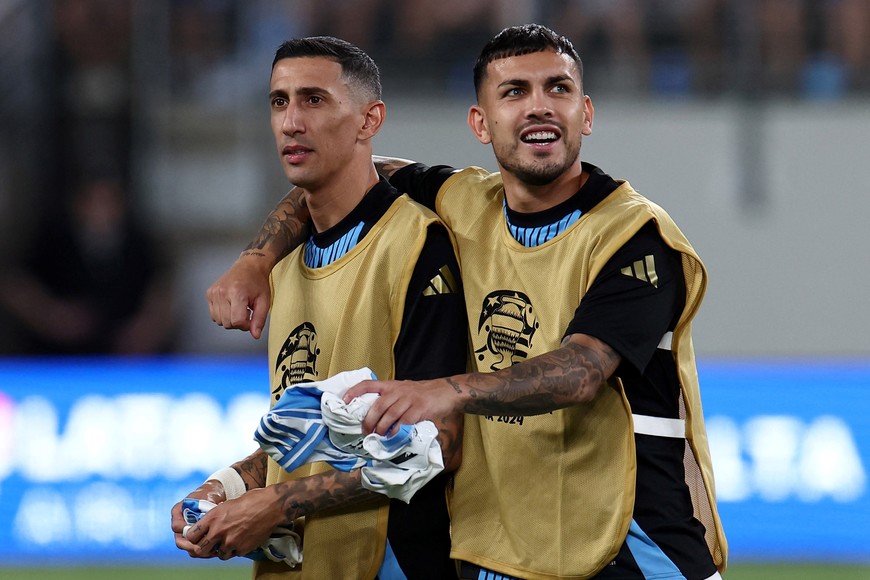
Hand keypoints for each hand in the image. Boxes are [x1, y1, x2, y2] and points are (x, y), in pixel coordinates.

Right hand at [171, 480, 225, 557]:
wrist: (213, 495)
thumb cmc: (209, 494)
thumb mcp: (207, 497)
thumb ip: (206, 506)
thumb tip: (209, 516)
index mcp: (178, 511)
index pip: (177, 526)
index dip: (187, 532)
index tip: (200, 534)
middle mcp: (179, 523)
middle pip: (179, 541)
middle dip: (191, 546)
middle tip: (203, 549)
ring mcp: (185, 531)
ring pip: (186, 547)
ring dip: (197, 551)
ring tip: (210, 551)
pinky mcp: (193, 537)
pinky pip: (194, 547)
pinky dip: (202, 550)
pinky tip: (213, 550)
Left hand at [181, 487, 285, 559]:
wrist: (270, 506)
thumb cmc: (251, 501)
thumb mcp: (226, 505)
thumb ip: (215, 518)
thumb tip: (207, 527)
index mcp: (213, 517)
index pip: (192, 536)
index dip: (194, 538)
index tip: (198, 538)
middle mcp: (218, 531)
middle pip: (200, 550)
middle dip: (204, 548)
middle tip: (210, 545)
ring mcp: (230, 541)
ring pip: (218, 554)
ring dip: (222, 550)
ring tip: (230, 541)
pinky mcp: (242, 548)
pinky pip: (233, 554)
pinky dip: (236, 550)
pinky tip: (242, 540)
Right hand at [206, 255, 271, 338]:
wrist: (249, 266)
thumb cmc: (258, 282)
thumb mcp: (264, 301)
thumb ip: (259, 320)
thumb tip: (255, 335)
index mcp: (237, 293)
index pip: (237, 322)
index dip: (246, 325)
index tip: (251, 317)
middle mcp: (222, 292)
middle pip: (227, 323)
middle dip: (238, 322)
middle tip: (247, 311)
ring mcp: (214, 292)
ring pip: (219, 321)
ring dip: (230, 319)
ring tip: (239, 307)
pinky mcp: (209, 293)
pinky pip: (214, 315)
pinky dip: (223, 314)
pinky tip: (231, 305)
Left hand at [343, 378, 461, 435]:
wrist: (447, 391)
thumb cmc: (424, 393)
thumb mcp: (405, 390)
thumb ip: (392, 399)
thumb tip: (377, 417)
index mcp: (392, 385)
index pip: (368, 384)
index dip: (354, 391)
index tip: (344, 401)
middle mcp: (398, 391)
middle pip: (377, 406)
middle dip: (368, 422)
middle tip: (365, 432)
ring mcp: (409, 399)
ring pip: (388, 416)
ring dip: (381, 429)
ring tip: (378, 437)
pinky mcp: (419, 409)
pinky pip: (403, 423)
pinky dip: (396, 432)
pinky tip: (393, 438)